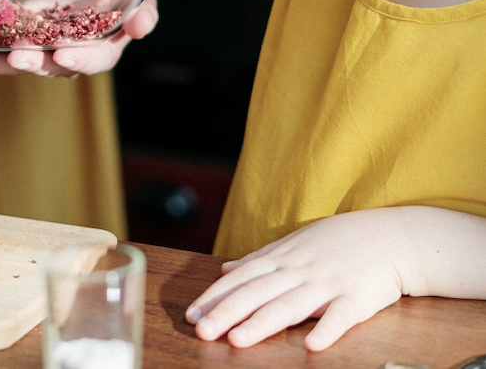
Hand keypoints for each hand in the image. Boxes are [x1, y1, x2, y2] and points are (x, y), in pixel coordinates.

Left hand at [0, 0, 157, 76]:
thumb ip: (144, 12)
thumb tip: (140, 26)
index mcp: (100, 51)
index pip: (92, 62)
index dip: (78, 60)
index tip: (62, 54)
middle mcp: (67, 57)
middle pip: (47, 67)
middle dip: (28, 62)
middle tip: (13, 56)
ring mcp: (39, 51)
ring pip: (16, 63)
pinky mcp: (17, 41)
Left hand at [185, 209, 413, 350]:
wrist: (391, 237)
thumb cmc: (338, 242)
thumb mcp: (294, 244)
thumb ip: (260, 259)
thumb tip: (226, 269)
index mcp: (283, 258)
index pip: (242, 278)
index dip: (216, 296)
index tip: (192, 314)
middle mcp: (300, 270)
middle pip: (257, 293)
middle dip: (226, 312)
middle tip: (201, 331)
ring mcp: (328, 283)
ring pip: (290, 305)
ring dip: (262, 323)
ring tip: (237, 340)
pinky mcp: (359, 298)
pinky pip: (341, 316)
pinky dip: (326, 330)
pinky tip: (311, 346)